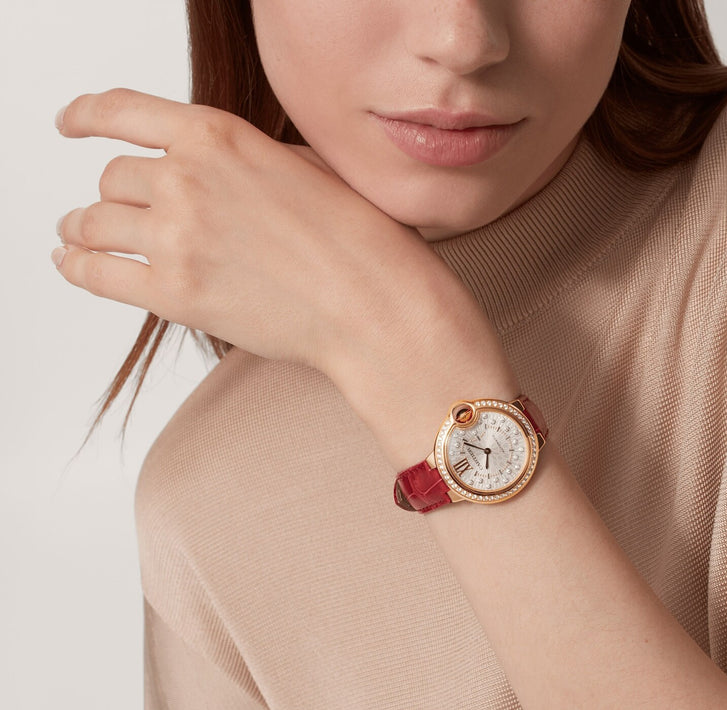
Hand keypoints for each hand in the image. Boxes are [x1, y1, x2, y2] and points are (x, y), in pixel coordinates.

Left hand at [53, 89, 516, 462]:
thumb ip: (242, 160)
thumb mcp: (303, 168)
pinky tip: (74, 263)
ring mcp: (176, 237)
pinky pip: (95, 273)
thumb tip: (210, 170)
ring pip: (93, 222)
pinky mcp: (174, 294)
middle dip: (115, 195)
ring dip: (82, 228)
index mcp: (218, 135)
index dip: (87, 115)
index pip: (123, 111)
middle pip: (113, 178)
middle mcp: (187, 178)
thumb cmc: (359, 240)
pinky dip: (77, 266)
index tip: (73, 123)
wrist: (376, 304)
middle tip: (111, 210)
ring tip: (78, 236)